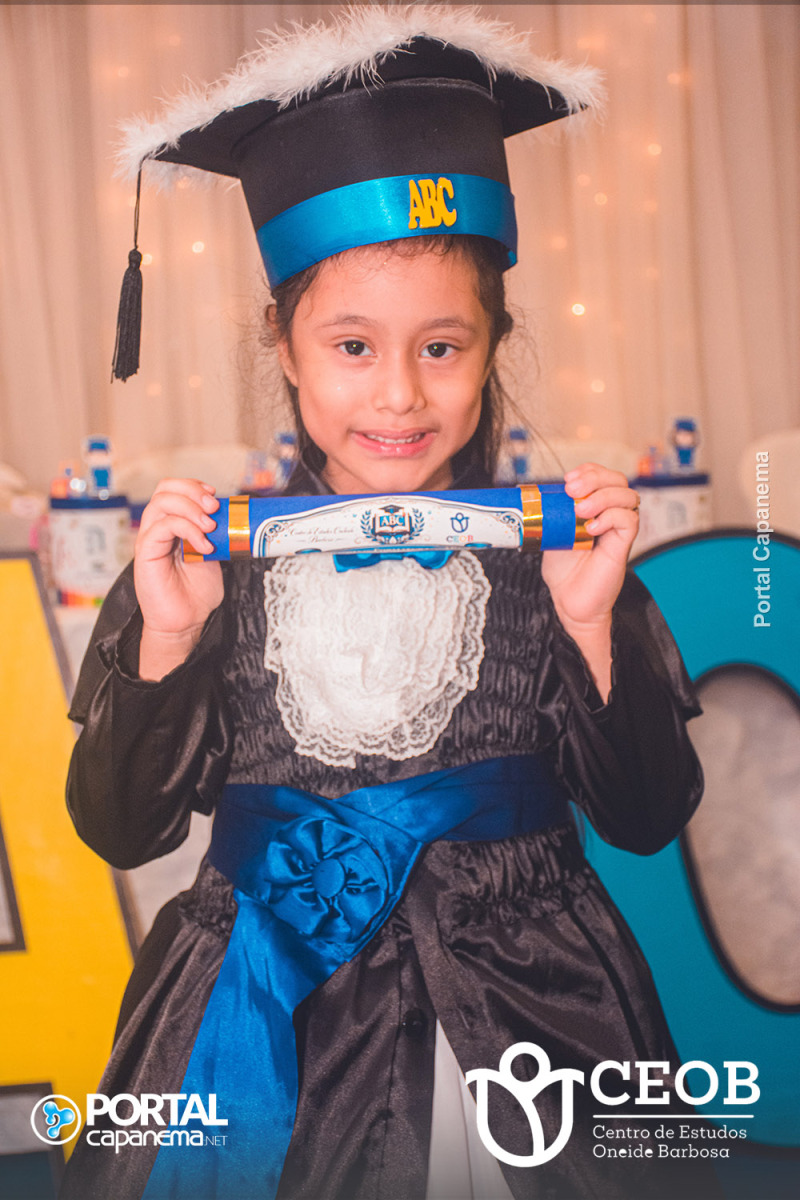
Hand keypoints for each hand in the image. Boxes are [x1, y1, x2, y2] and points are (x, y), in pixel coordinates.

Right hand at [133, 479, 223, 679]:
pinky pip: (161, 528)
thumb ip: (217, 534)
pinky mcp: (146, 553)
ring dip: (191, 509)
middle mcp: (158, 528)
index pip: (173, 489)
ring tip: (209, 527)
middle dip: (192, 491)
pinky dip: (187, 530)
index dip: (193, 486)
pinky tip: (203, 545)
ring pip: (161, 503)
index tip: (215, 496)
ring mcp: (150, 539)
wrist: (186, 622)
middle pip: (164, 489)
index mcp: (172, 526)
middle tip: (213, 507)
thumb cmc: (196, 594)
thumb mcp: (213, 555)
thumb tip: (233, 515)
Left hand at [541, 464, 639, 700]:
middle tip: (572, 490)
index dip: (589, 471)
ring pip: (628, 496)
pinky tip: (591, 528)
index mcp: (595, 507)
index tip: (568, 479)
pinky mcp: (623, 546)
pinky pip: (629, 520)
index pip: (603, 476)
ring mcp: (618, 530)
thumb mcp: (552, 532)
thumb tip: (533, 493)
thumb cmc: (562, 570)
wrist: (569, 601)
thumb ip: (553, 512)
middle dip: (596, 478)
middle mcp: (611, 515)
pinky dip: (610, 517)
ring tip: (581, 511)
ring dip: (603, 497)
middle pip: (619, 480)